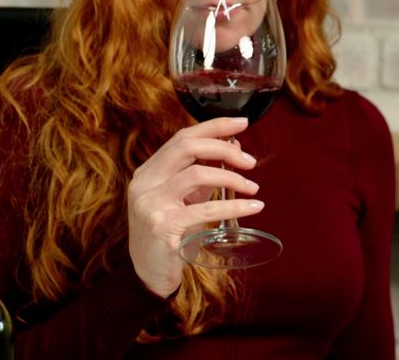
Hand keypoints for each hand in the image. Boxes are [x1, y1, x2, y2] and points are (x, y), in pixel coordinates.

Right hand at [127, 117, 262, 297]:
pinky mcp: (163, 227)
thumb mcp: (182, 201)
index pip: (182, 137)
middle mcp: (145, 184)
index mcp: (148, 172)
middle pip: (187, 148)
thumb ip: (202, 176)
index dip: (213, 126)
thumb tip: (235, 148)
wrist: (148, 275)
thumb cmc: (169, 235)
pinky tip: (252, 207)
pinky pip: (205, 210)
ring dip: (231, 177)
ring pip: (195, 175)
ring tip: (253, 188)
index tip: (242, 122)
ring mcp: (151, 205)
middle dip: (224, 148)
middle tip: (251, 161)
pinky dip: (233, 205)